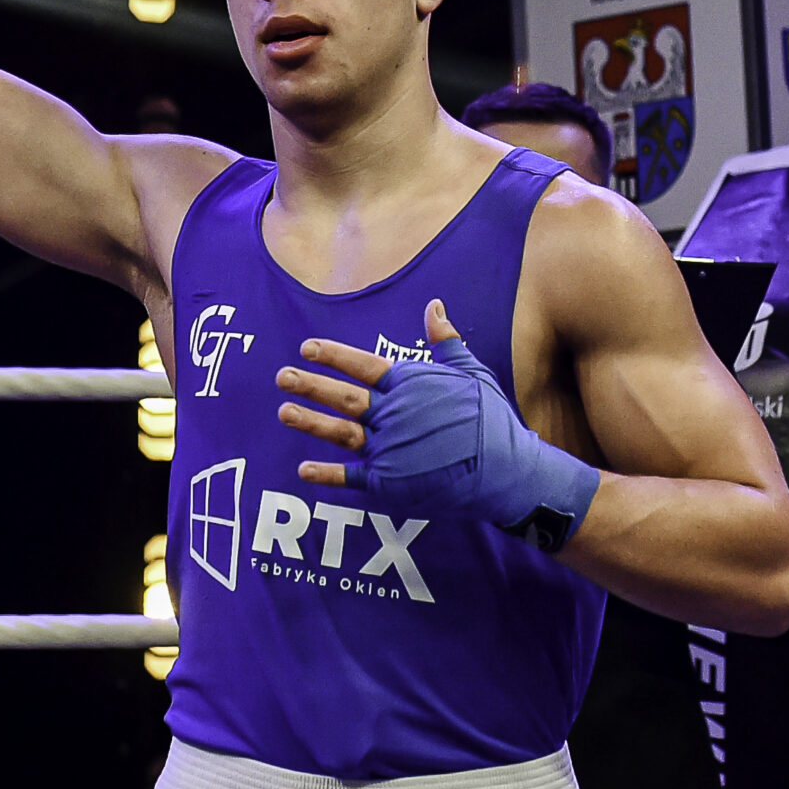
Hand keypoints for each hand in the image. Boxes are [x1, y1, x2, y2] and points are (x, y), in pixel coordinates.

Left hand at [275, 299, 601, 552]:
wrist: (507, 471)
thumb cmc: (491, 419)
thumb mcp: (471, 372)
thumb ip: (446, 341)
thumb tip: (434, 305)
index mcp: (411, 385)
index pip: (364, 365)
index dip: (334, 355)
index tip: (307, 347)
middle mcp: (395, 415)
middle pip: (344, 397)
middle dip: (311, 385)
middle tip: (281, 376)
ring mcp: (391, 450)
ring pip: (341, 433)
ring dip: (310, 422)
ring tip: (283, 411)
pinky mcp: (392, 483)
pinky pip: (353, 477)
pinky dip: (328, 474)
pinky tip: (303, 469)